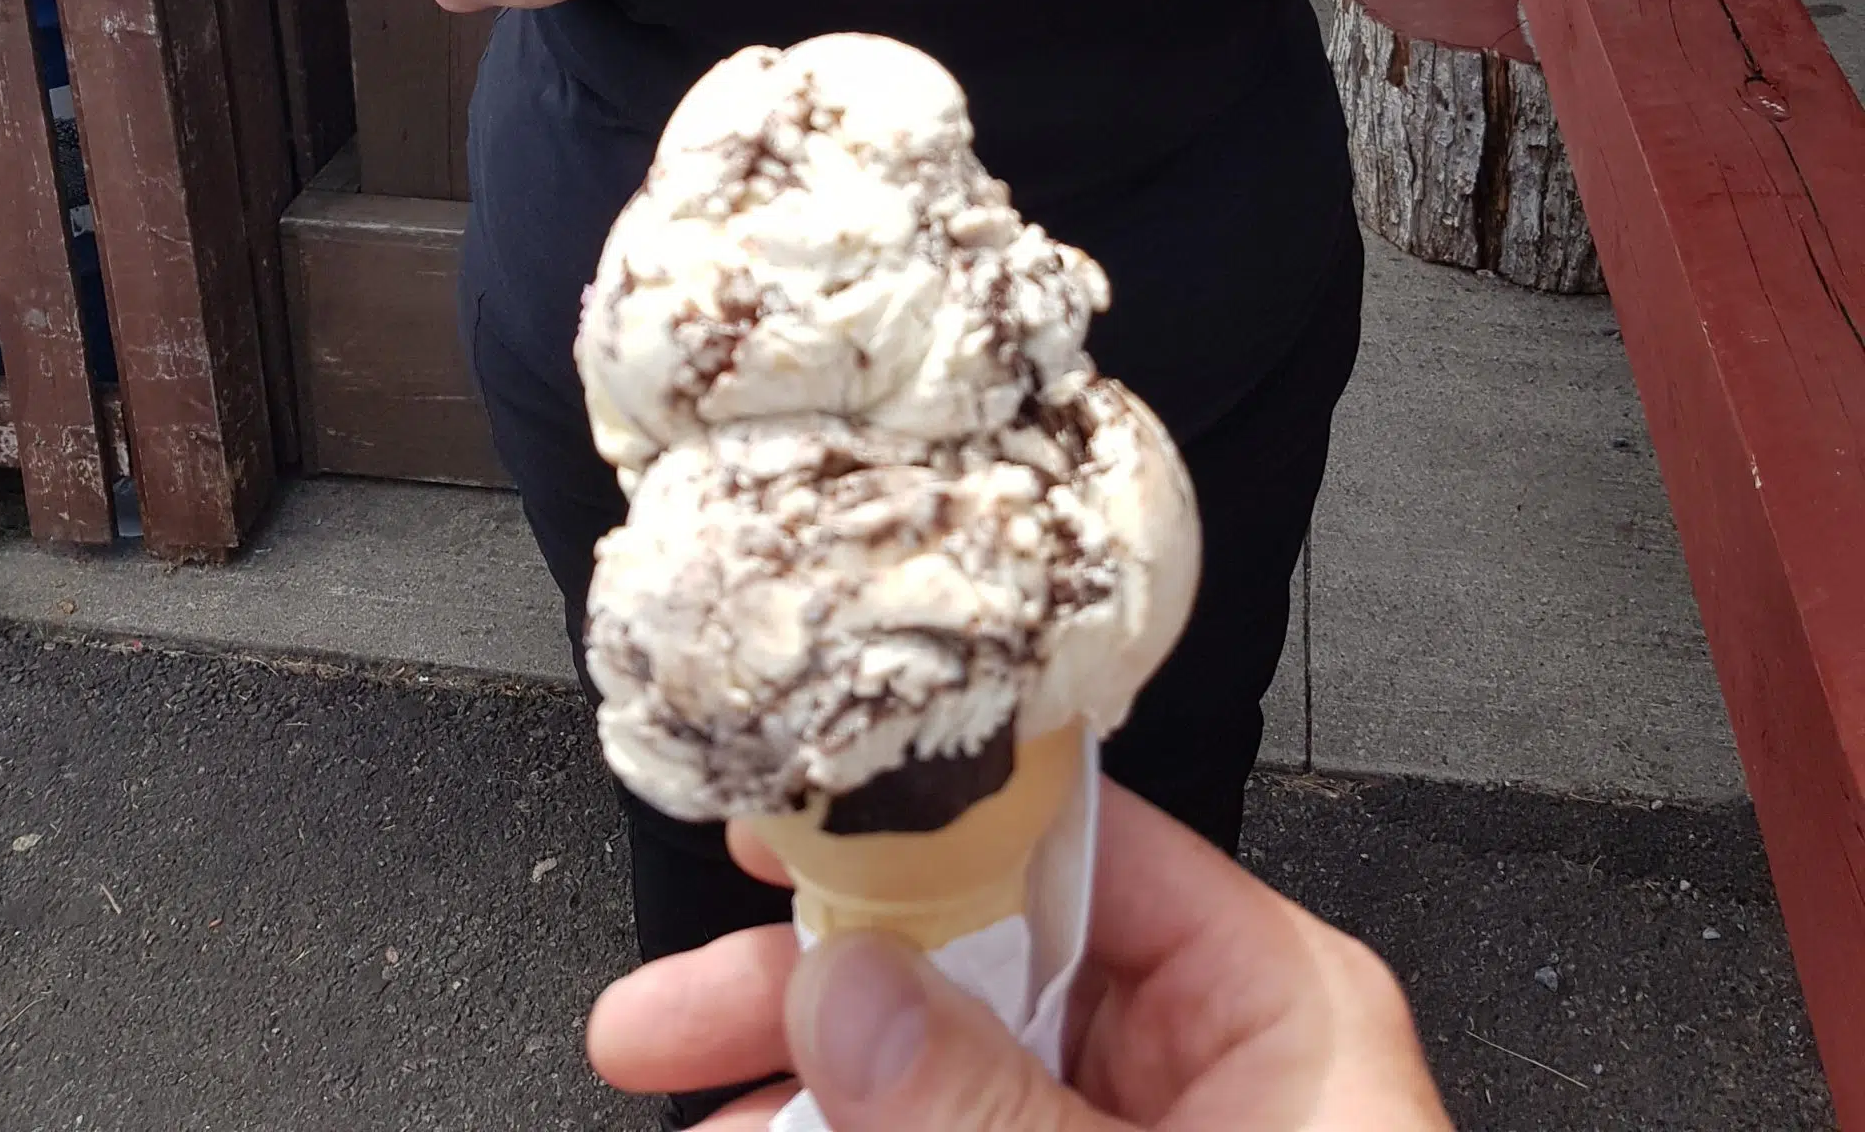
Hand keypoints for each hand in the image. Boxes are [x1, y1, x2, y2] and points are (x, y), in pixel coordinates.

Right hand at [586, 780, 1453, 1130]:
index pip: (1069, 846)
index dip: (915, 825)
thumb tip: (845, 989)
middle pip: (971, 971)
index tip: (774, 832)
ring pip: (943, 1083)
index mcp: (1265, 998)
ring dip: (812, 1108)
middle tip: (664, 1028)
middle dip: (809, 1000)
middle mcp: (1205, 1056)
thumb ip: (988, 1109)